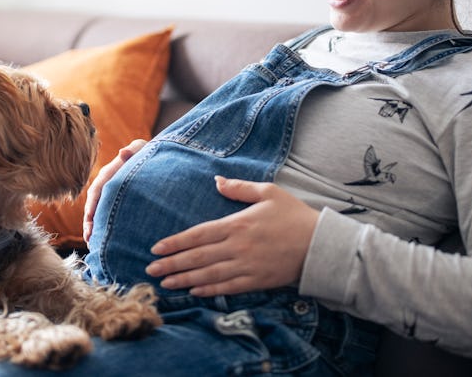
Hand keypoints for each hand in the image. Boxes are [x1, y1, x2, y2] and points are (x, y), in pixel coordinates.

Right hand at [83, 139, 147, 242]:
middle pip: (93, 205)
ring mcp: (109, 194)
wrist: (150, 156)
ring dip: (94, 227)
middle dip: (90, 222)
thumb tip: (123, 152)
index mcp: (108, 174)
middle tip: (90, 238)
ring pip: (98, 212)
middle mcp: (105, 185)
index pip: (96, 190)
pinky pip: (106, 215)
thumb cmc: (144, 152)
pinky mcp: (115, 202)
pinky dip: (103, 227)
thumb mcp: (140, 148)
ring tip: (93, 245)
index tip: (90, 219)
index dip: (92, 205)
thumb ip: (133, 150)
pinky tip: (104, 241)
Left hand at [146, 176, 319, 296]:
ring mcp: (246, 267)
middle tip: (150, 270)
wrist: (320, 245)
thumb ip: (240, 188)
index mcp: (237, 224)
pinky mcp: (257, 281)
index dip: (176, 243)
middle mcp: (238, 247)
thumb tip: (217, 181)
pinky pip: (228, 288)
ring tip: (166, 283)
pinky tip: (194, 291)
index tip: (157, 248)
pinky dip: (209, 290)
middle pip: (198, 257)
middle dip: (172, 264)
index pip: (198, 235)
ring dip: (185, 279)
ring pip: (208, 275)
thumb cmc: (294, 215)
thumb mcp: (268, 192)